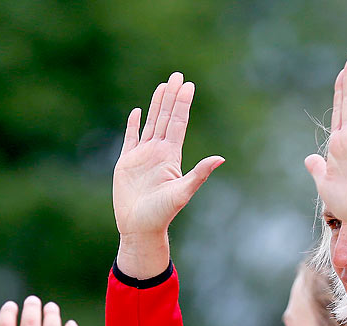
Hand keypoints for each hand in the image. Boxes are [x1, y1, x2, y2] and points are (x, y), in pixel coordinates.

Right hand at [114, 72, 223, 275]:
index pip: (178, 123)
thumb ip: (199, 174)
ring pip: (150, 123)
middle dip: (171, 97)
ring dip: (156, 105)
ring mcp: (142, 156)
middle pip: (166, 117)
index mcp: (171, 156)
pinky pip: (130, 138)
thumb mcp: (183, 192)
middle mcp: (158, 152)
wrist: (139, 228)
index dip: (183, 104)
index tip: (188, 85)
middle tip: (177, 75)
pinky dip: (133, 124)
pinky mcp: (126, 163)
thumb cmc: (162, 214)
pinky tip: (137, 112)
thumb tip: (220, 158)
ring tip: (162, 86)